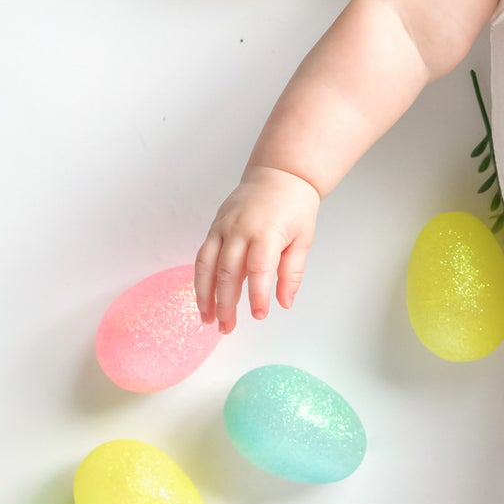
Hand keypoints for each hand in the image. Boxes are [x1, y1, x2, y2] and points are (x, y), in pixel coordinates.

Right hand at [194, 166, 320, 333]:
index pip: (258, 269)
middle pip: (227, 272)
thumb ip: (292, 272)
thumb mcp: (303, 239)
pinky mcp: (215, 227)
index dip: (256, 295)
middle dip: (225, 303)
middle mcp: (240, 229)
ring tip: (206, 318)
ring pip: (206, 265)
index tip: (258, 315)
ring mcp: (223, 227)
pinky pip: (202, 255)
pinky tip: (203, 296)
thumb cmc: (295, 207)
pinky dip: (200, 278)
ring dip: (204, 294)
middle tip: (227, 327)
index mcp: (266, 232)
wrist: (279, 175)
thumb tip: (285, 302)